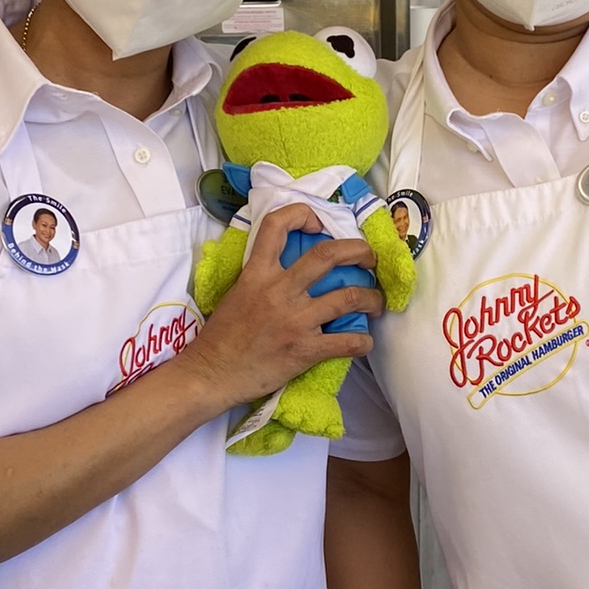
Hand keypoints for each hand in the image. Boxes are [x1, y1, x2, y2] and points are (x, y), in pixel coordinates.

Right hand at [183, 204, 381, 411]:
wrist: (212, 374)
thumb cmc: (221, 336)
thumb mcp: (237, 292)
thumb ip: (262, 276)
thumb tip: (289, 266)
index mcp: (257, 274)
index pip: (277, 225)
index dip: (302, 214)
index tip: (318, 224)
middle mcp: (279, 291)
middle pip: (328, 255)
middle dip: (359, 251)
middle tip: (370, 258)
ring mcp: (295, 320)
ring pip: (348, 296)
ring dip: (371, 298)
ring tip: (376, 302)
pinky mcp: (305, 350)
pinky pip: (347, 342)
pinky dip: (363, 342)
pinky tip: (364, 343)